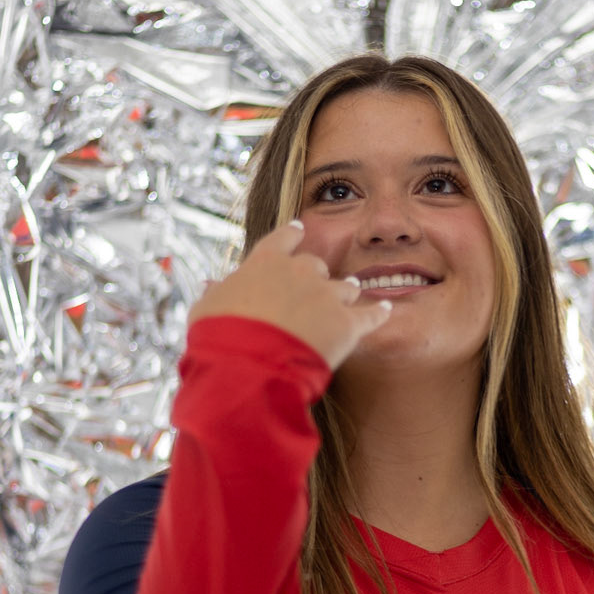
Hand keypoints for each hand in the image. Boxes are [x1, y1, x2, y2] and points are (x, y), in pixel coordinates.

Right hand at [187, 220, 392, 371]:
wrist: (248, 364)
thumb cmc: (220, 337)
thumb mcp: (207, 310)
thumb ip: (216, 293)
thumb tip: (213, 286)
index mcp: (266, 262)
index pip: (284, 238)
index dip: (292, 234)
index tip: (299, 228)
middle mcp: (300, 272)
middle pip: (316, 265)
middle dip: (317, 275)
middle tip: (316, 285)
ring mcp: (327, 296)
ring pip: (345, 286)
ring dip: (345, 292)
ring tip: (351, 294)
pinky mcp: (347, 324)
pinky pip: (370, 315)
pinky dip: (378, 313)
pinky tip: (386, 310)